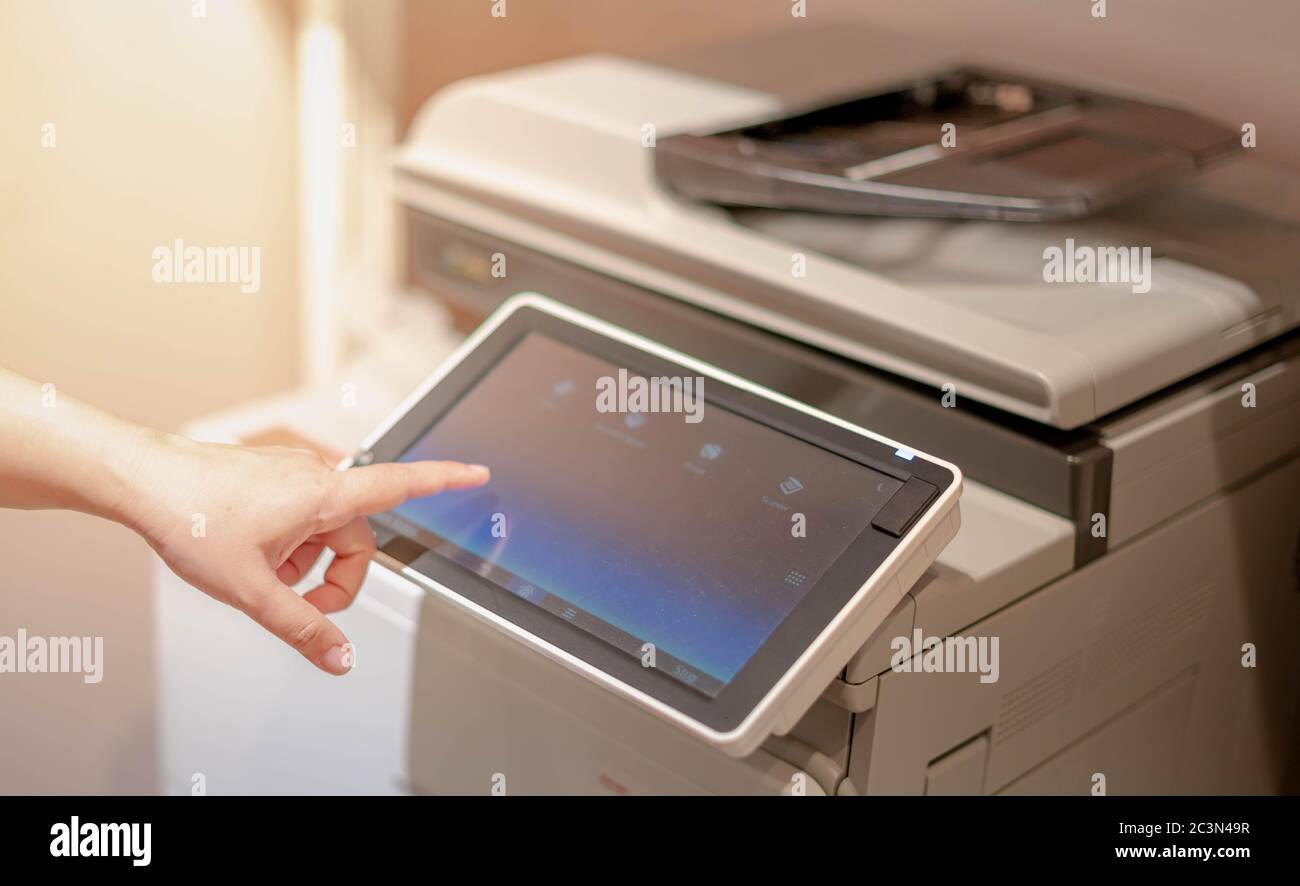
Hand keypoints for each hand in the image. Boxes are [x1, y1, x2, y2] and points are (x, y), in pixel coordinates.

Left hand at [126, 433, 488, 674]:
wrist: (141, 479)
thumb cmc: (191, 517)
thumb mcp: (252, 590)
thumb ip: (302, 627)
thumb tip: (340, 658)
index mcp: (324, 495)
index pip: (401, 485)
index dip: (445, 480)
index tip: (479, 474)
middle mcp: (315, 476)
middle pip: (356, 536)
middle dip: (335, 577)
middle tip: (297, 604)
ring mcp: (292, 473)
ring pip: (324, 529)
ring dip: (305, 561)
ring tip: (260, 574)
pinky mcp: (272, 475)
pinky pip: (300, 515)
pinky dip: (288, 543)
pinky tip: (250, 553)